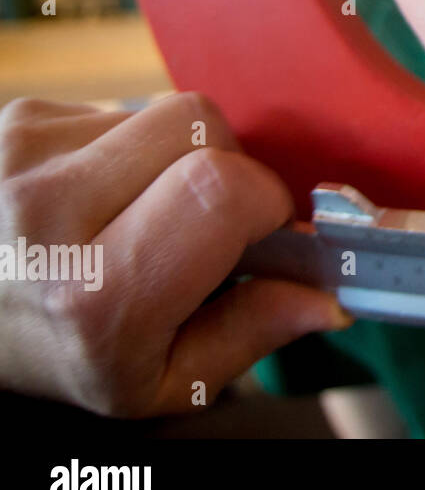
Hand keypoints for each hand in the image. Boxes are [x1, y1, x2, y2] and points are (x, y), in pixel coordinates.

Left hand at [0, 94, 349, 416]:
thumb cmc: (61, 353)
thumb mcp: (158, 381)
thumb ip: (250, 335)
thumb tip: (328, 298)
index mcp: (95, 293)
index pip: (223, 189)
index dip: (263, 201)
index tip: (259, 231)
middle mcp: (46, 213)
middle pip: (201, 125)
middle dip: (227, 164)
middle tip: (203, 217)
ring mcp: (24, 154)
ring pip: (165, 112)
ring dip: (176, 153)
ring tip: (141, 207)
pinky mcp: (17, 118)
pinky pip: (121, 108)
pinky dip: (130, 147)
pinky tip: (101, 191)